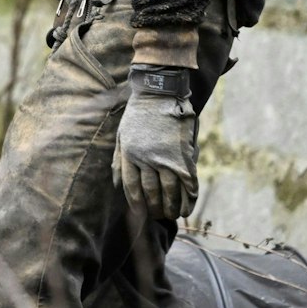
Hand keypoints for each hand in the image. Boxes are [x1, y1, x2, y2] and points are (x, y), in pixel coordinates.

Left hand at [112, 77, 198, 219]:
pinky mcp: (184, 154)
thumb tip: (116, 186)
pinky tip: (188, 206)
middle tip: (160, 216)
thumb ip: (118, 160)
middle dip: (156, 208)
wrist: (160, 91)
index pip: (132, 188)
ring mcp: (166, 157)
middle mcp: (146, 159)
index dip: (137, 204)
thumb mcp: (122, 134)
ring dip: (173, 207)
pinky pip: (188, 182)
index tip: (142, 213)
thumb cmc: (139, 113)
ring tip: (174, 215)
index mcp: (129, 154)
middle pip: (152, 193)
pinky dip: (189, 197)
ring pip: (170, 191)